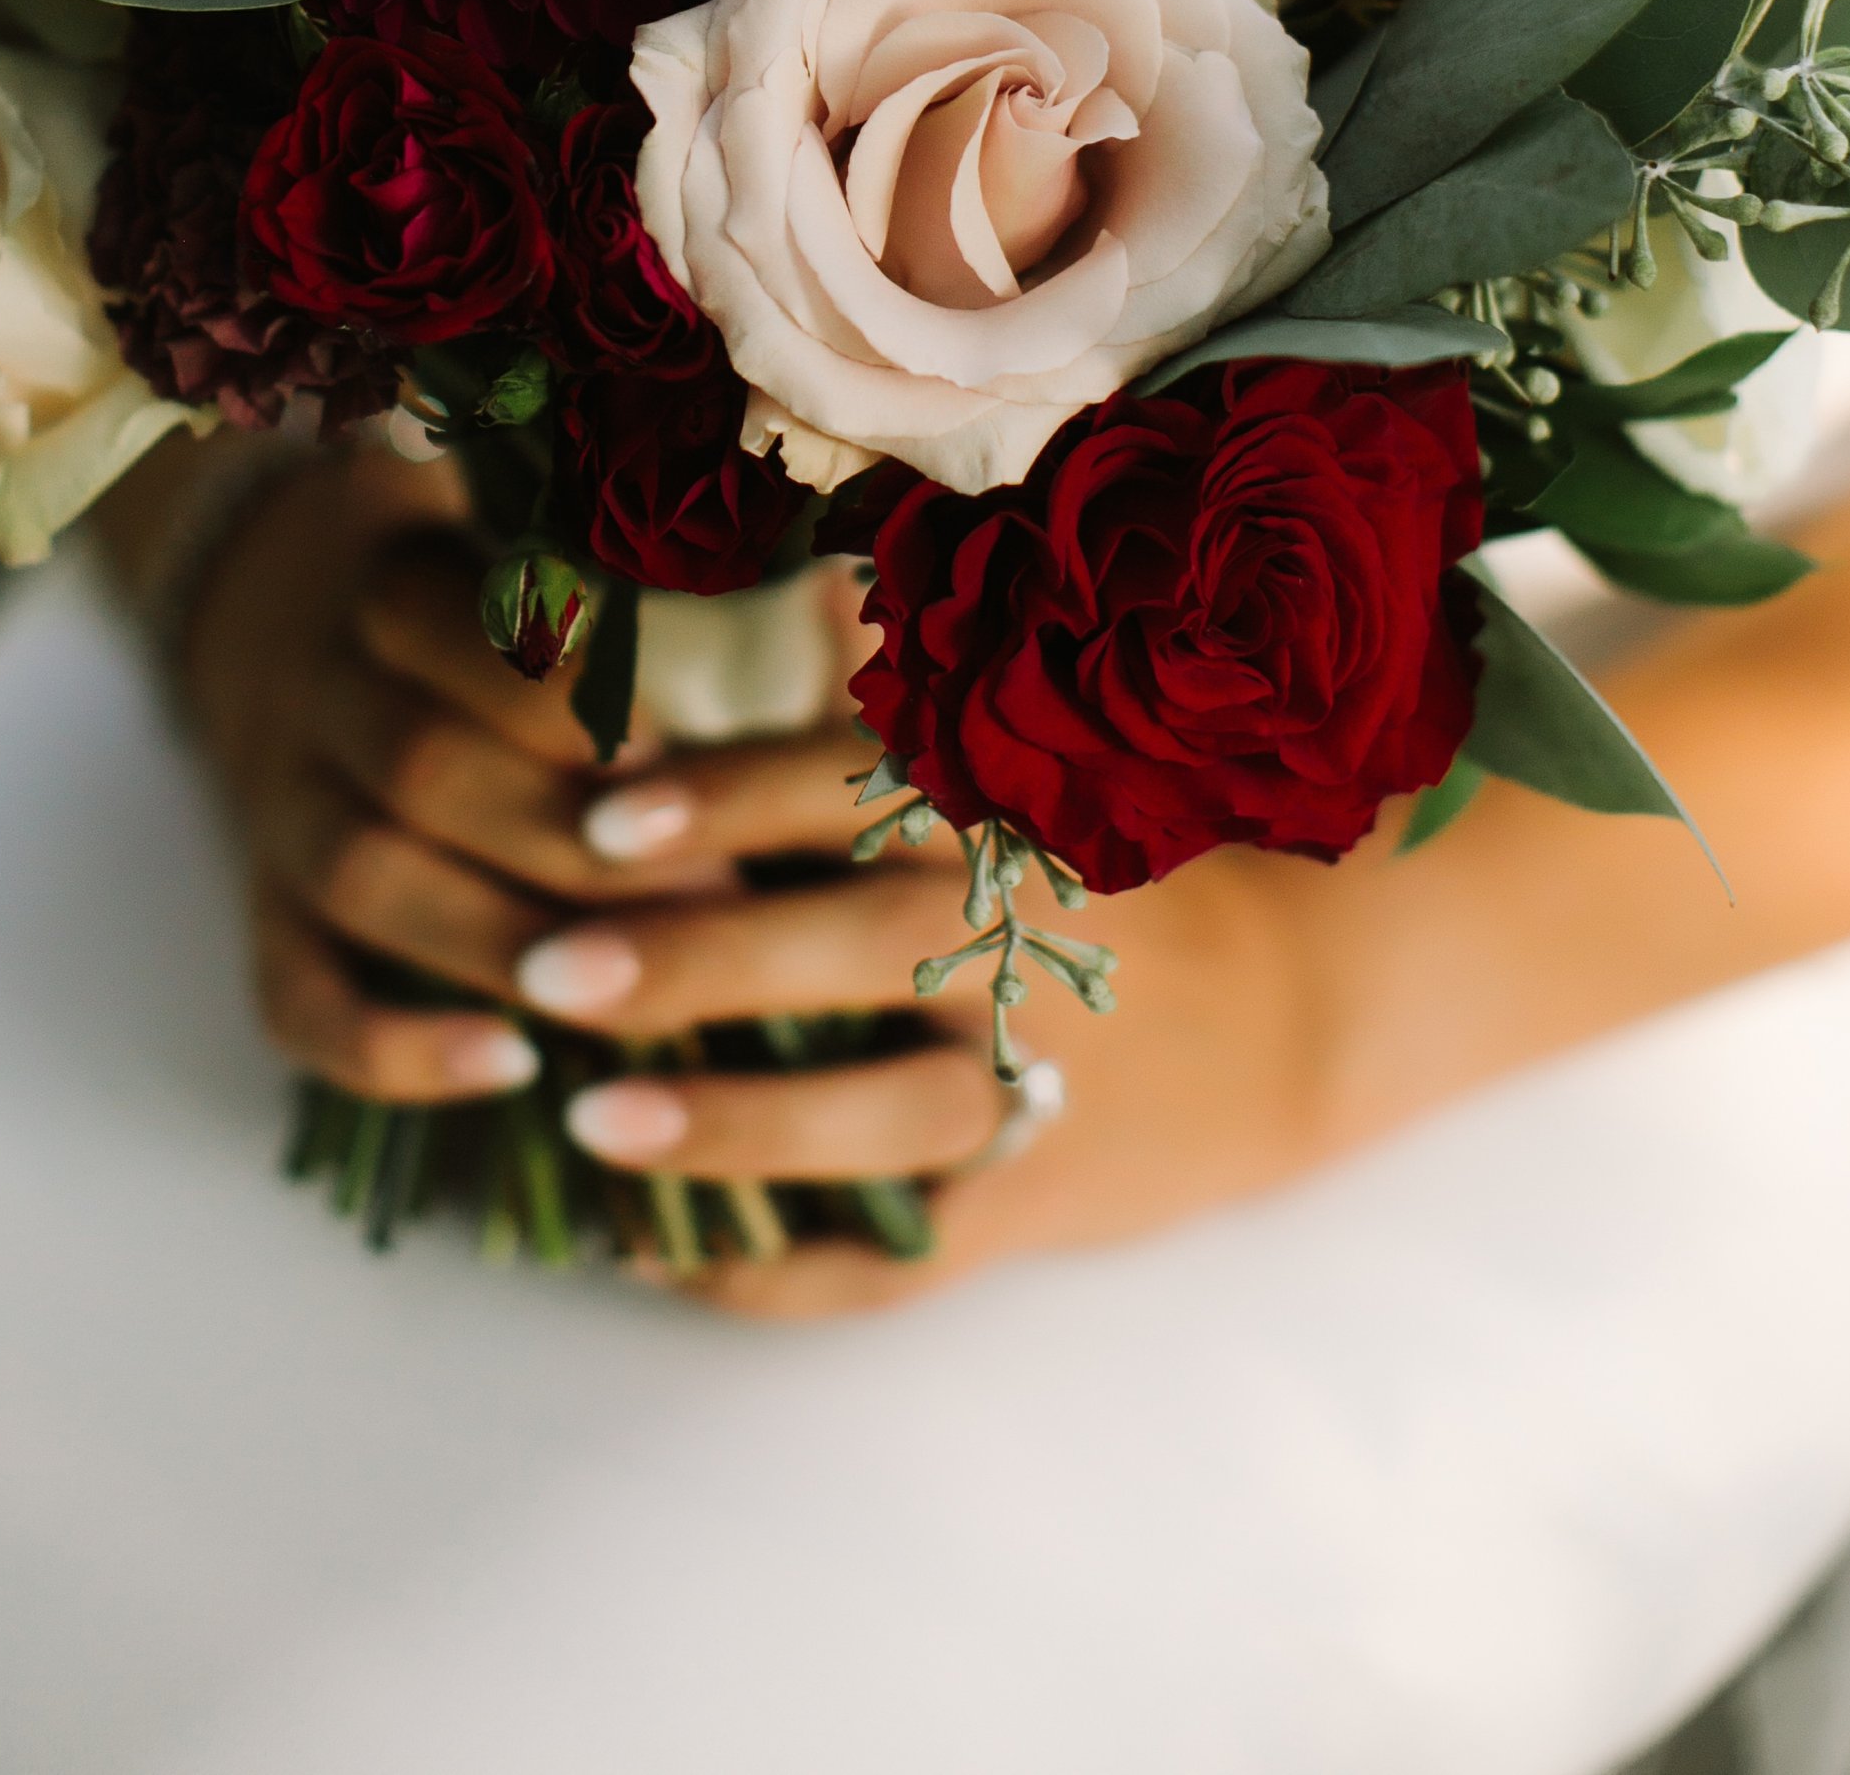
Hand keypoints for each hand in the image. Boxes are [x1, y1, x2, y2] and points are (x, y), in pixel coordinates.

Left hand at [173, 469, 1328, 1318]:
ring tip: (586, 1122)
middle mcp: (1018, 951)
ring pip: (859, 1125)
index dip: (724, 802)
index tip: (600, 814)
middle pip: (836, 955)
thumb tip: (781, 578)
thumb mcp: (1034, 751)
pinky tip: (658, 1255)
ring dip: (719, 1129)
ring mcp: (1028, 1093)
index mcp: (1005, 819)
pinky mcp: (1028, 1208)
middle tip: (541, 970)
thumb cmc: (1121, 854)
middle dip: (686, 964)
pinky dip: (774, 1271)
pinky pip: (888, 1261)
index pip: (847, 798)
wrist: (1308, 1004)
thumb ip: (897, 689)